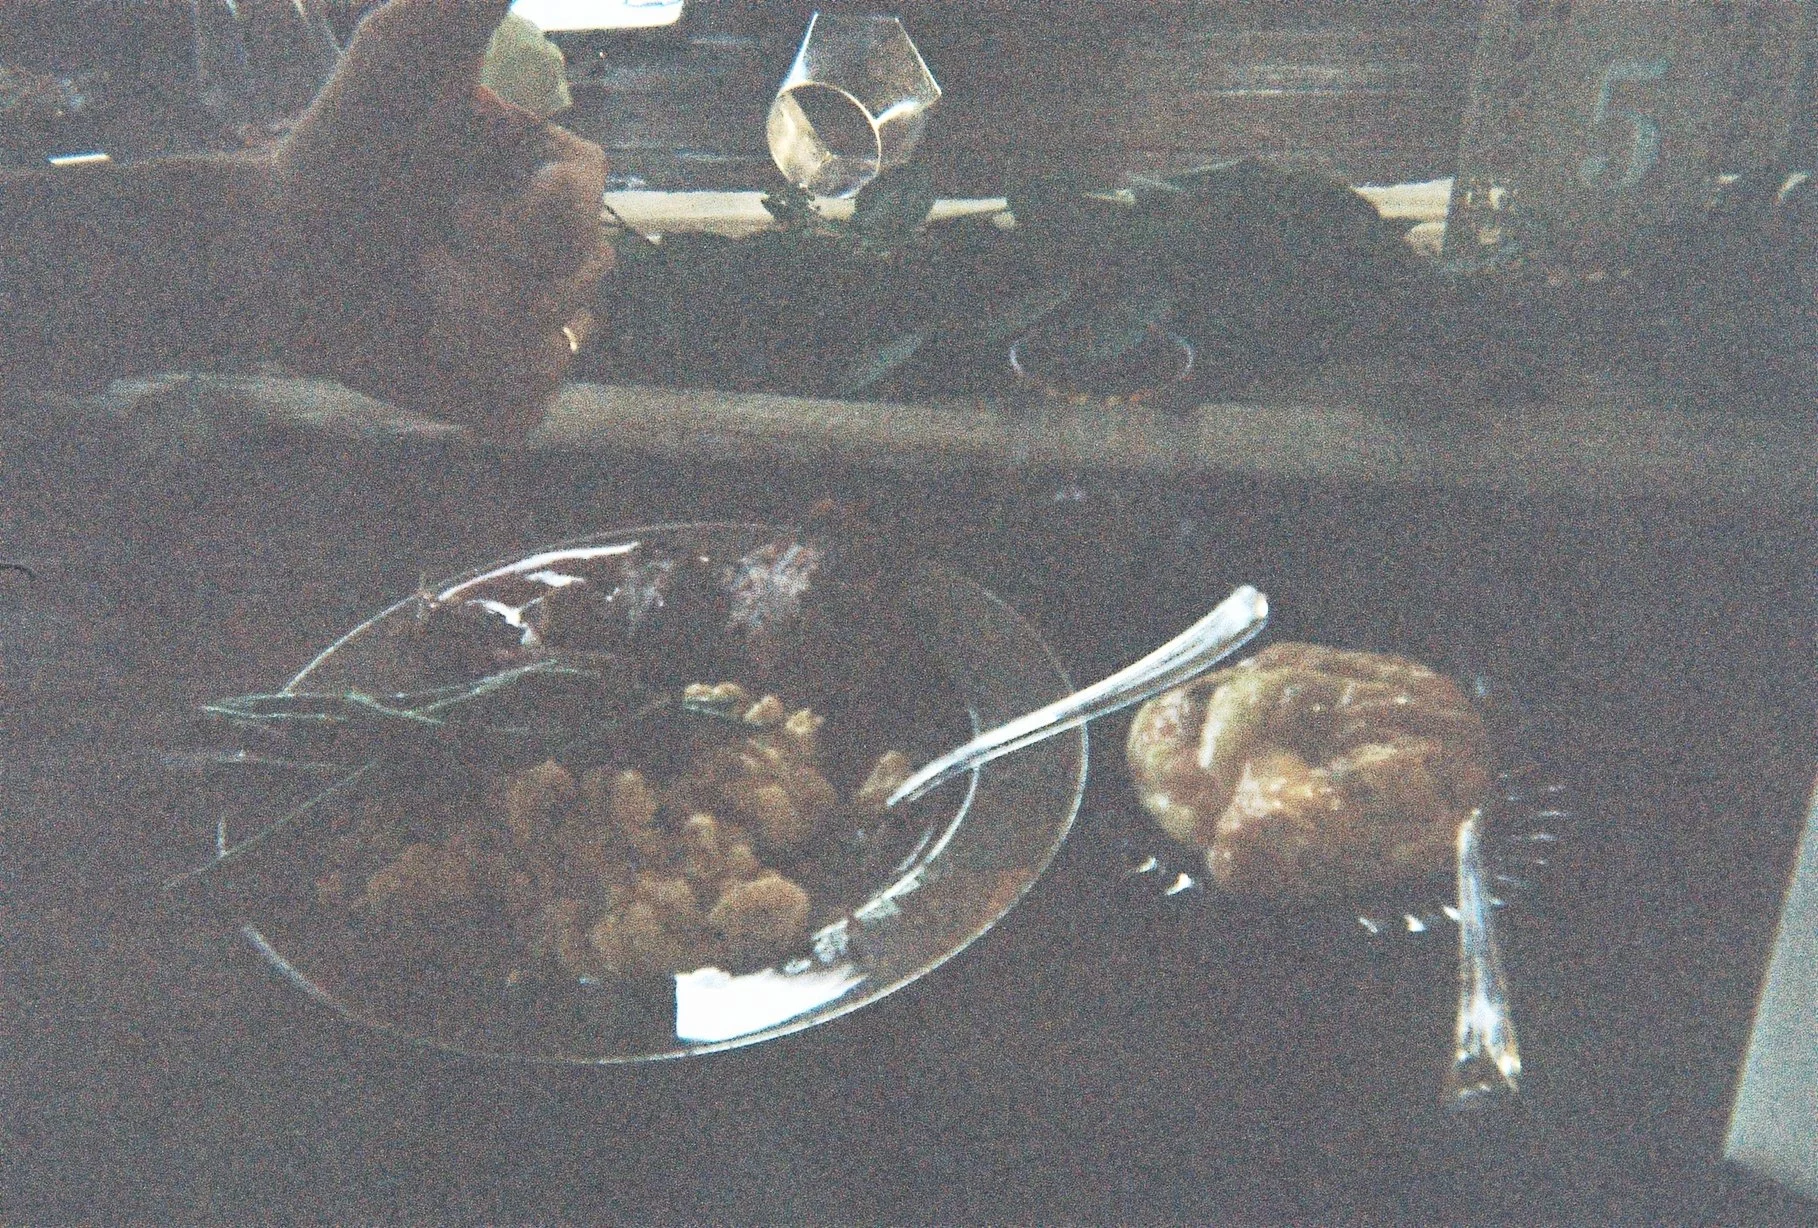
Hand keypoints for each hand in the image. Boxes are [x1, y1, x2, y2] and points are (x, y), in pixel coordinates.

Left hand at [270, 0, 610, 437]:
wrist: (274, 254)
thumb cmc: (337, 150)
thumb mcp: (398, 61)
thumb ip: (460, 8)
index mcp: (560, 178)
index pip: (590, 210)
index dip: (531, 226)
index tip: (457, 208)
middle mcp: (568, 253)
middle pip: (580, 288)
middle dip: (486, 279)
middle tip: (422, 256)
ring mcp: (546, 327)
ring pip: (551, 355)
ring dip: (468, 332)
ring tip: (418, 303)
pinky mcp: (510, 391)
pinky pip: (526, 408)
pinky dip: (469, 389)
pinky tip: (428, 355)